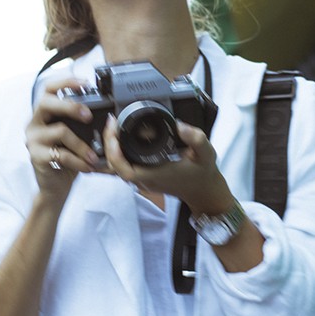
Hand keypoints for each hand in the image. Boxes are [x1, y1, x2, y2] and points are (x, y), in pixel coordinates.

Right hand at [25, 78, 109, 199]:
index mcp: (44, 114)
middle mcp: (34, 123)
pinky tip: (88, 166)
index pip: (48, 89)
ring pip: (60, 131)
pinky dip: (79, 160)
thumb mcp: (76, 136)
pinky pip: (62, 154)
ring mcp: (33, 140)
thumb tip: (109, 116)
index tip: (85, 84)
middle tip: (89, 116)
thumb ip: (83, 124)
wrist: (55, 185)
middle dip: (71, 106)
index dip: (66, 82)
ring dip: (82, 144)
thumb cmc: (67, 157)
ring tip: (94, 156)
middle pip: (46, 103)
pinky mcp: (36, 156)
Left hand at [102, 115, 234, 214]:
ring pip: (118, 167)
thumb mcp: (206, 153)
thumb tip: (179, 125)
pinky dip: (119, 154)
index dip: (114, 152)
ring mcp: (144, 181)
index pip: (124, 169)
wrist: (205, 192)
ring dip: (112, 149)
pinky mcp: (145, 178)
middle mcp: (146, 180)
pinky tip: (123, 139)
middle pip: (115, 167)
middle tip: (113, 124)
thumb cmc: (204, 174)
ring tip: (115, 128)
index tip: (114, 131)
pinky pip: (125, 167)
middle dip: (109, 145)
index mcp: (155, 175)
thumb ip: (195, 138)